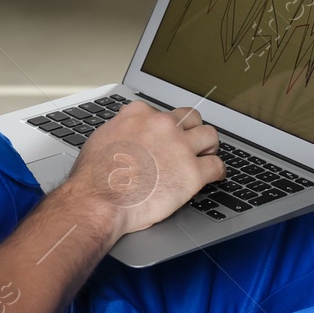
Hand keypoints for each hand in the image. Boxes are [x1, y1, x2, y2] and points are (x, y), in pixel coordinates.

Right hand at [63, 101, 223, 236]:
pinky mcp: (193, 172)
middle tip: (190, 143)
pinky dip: (218, 171)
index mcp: (139, 115)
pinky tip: (214, 176)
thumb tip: (125, 136)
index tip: (164, 138)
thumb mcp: (101, 139)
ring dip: (208, 146)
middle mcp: (162, 125)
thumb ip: (120, 131)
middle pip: (190, 118)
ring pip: (210, 135)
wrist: (99, 200)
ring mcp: (180, 147)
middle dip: (192, 130)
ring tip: (206, 156)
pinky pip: (217, 166)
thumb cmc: (95, 177)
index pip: (161, 112)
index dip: (164, 128)